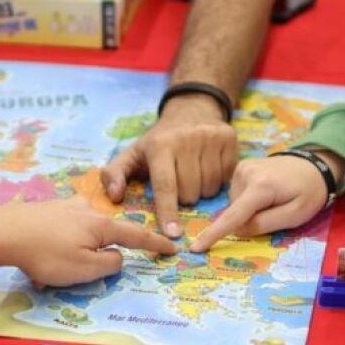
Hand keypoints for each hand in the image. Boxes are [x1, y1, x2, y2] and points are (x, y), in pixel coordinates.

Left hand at [0, 198, 176, 286]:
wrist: (2, 232)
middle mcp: (88, 210)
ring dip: (72, 254)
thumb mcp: (85, 269)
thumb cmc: (47, 254)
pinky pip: (61, 233)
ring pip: (80, 236)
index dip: (155, 243)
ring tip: (49, 271)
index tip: (173, 247)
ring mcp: (66, 207)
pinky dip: (56, 248)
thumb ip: (110, 265)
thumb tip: (117, 256)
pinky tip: (38, 258)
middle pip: (104, 236)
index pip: (136, 235)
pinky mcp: (46, 209)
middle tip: (72, 273)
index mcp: (102, 225)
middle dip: (96, 255)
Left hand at [101, 94, 237, 238]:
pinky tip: (209, 167)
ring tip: (193, 174)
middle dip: (183, 197)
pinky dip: (217, 180)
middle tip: (179, 182)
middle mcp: (187, 139)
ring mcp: (211, 137)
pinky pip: (226, 178)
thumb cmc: (157, 141)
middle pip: (189, 192)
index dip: (168, 212)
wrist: (190, 109)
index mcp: (160, 145)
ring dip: (201, 190)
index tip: (173, 234)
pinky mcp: (229, 138)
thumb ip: (114, 174)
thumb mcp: (132, 154)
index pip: (166, 186)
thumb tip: (114, 196)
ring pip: (209, 188)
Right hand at [189, 151, 344, 252]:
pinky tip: (264, 192)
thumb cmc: (309, 193)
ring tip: (273, 198)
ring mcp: (241, 168)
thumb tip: (238, 229)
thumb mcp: (295, 216)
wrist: (313, 165)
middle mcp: (245, 173)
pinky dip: (248, 199)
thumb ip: (265, 225)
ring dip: (249, 209)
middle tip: (276, 209)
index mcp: (261, 187)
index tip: (196, 247)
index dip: (214, 234)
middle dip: (250, 219)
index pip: (233, 216)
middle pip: (236, 212)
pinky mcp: (239, 167)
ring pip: (235, 204)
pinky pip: (237, 194)